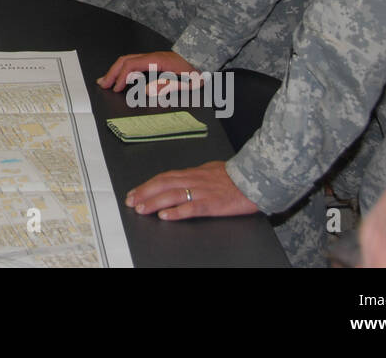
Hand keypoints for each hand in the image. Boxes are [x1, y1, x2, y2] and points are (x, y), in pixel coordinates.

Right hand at [98, 50, 196, 91]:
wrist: (206, 58)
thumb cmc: (198, 71)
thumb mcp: (187, 82)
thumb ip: (167, 86)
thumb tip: (146, 91)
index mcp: (158, 61)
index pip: (132, 66)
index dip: (121, 77)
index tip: (115, 89)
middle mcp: (153, 56)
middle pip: (126, 60)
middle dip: (112, 72)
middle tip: (102, 84)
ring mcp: (153, 57)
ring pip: (128, 59)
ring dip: (116, 70)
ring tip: (107, 80)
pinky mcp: (155, 60)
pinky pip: (134, 62)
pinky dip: (124, 69)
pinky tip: (122, 76)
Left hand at [125, 161, 258, 219]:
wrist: (256, 178)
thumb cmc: (234, 176)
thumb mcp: (209, 170)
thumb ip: (194, 175)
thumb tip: (180, 178)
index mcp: (192, 173)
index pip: (163, 177)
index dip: (147, 185)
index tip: (134, 192)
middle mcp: (194, 180)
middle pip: (163, 185)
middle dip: (144, 193)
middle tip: (130, 201)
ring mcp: (202, 192)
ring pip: (173, 195)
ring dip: (154, 202)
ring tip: (141, 208)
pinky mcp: (213, 204)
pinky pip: (192, 207)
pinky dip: (177, 212)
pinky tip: (166, 216)